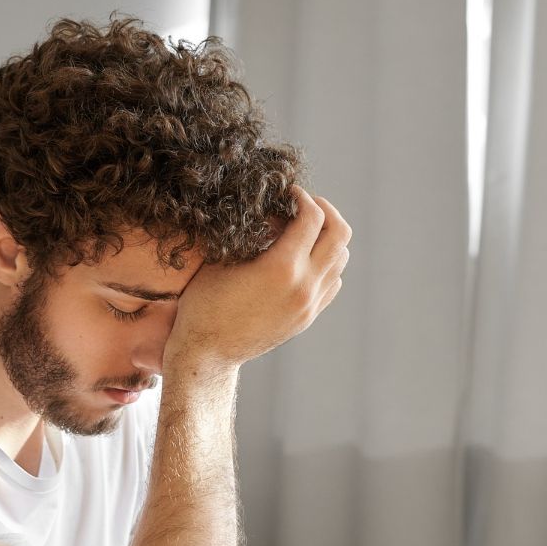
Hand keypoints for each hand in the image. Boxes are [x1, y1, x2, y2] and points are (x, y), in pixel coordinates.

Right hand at [165, 186, 350, 369]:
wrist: (208, 352)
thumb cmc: (205, 303)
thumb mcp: (224, 260)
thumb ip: (254, 234)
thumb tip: (273, 213)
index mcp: (282, 267)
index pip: (313, 217)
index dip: (302, 197)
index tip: (288, 194)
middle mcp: (304, 286)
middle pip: (341, 234)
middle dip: (325, 211)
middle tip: (304, 206)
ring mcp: (310, 305)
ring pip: (341, 259)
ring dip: (326, 239)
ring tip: (300, 233)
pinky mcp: (308, 317)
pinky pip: (333, 282)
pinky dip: (325, 264)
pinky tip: (300, 260)